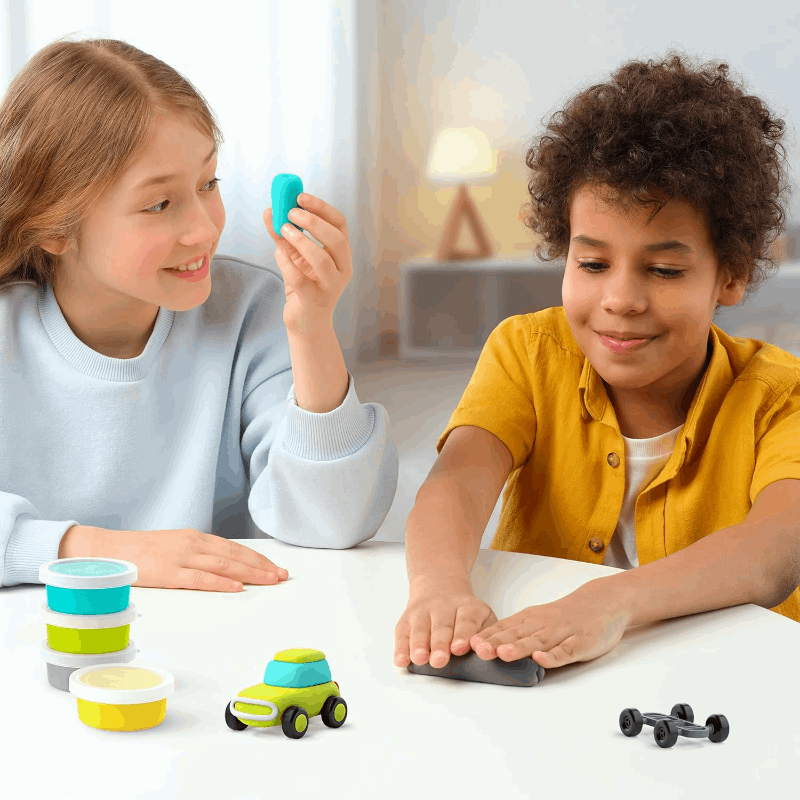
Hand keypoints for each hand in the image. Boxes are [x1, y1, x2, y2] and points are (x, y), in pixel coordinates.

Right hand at [58, 525, 287, 591]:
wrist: (109, 550)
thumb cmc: (142, 552)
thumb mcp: (175, 547)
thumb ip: (198, 555)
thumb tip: (224, 568)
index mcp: (196, 537)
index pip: (234, 548)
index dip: (257, 558)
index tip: (275, 567)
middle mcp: (193, 544)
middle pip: (235, 556)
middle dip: (261, 566)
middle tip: (282, 575)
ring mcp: (182, 557)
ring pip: (224, 566)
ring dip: (250, 574)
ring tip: (270, 580)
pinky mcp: (169, 572)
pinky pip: (200, 578)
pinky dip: (220, 583)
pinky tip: (237, 587)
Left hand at [263, 194, 352, 337]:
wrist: (306, 322)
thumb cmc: (304, 286)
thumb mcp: (294, 256)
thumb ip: (284, 234)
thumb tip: (269, 211)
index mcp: (342, 254)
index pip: (340, 225)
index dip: (322, 208)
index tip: (300, 197)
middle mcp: (343, 269)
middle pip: (336, 239)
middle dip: (313, 222)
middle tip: (290, 212)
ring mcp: (331, 286)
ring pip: (322, 259)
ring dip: (301, 240)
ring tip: (283, 229)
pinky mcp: (315, 300)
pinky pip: (300, 279)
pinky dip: (287, 263)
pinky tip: (278, 253)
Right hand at [394, 579, 497, 667]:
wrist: (439, 587)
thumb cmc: (465, 614)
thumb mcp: (483, 617)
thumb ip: (486, 635)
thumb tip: (486, 653)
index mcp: (467, 606)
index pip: (466, 620)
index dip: (462, 634)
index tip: (460, 648)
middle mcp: (443, 606)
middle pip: (442, 626)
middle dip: (440, 644)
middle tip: (440, 660)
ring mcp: (422, 612)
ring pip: (420, 629)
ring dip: (419, 645)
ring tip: (420, 659)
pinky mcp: (406, 620)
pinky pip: (402, 634)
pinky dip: (401, 648)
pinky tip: (401, 660)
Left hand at [469, 577, 631, 668]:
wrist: (602, 601)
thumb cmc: (566, 615)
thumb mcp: (538, 620)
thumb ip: (517, 633)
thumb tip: (487, 647)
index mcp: (530, 619)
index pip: (503, 628)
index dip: (485, 637)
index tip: (466, 644)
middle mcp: (543, 624)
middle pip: (516, 634)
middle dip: (496, 643)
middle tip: (477, 650)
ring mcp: (562, 633)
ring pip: (538, 641)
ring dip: (520, 648)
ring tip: (502, 654)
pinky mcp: (581, 643)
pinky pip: (566, 650)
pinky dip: (553, 655)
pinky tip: (541, 659)